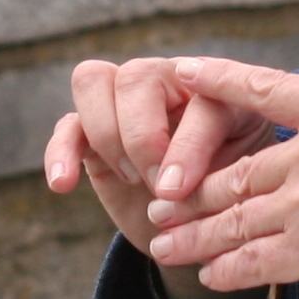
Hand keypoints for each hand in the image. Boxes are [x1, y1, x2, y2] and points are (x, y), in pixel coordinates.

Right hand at [42, 55, 272, 256]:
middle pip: (136, 75)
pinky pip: (66, 125)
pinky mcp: (92, 133)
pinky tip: (63, 184)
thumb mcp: (237, 186)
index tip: (176, 189)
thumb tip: (168, 188)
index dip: (186, 145)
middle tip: (157, 185)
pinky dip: (60, 151)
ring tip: (128, 179)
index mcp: (217, 91)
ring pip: (93, 79)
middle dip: (141, 136)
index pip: (198, 100)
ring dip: (106, 133)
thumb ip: (217, 177)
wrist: (202, 224)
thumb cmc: (228, 196)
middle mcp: (168, 83)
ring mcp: (125, 103)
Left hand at [146, 58, 298, 298]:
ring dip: (193, 234)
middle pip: (238, 168)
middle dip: (193, 188)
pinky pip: (250, 261)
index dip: (217, 80)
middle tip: (164, 200)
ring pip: (232, 218)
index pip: (263, 86)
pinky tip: (211, 274)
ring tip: (166, 243)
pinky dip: (224, 269)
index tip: (183, 73)